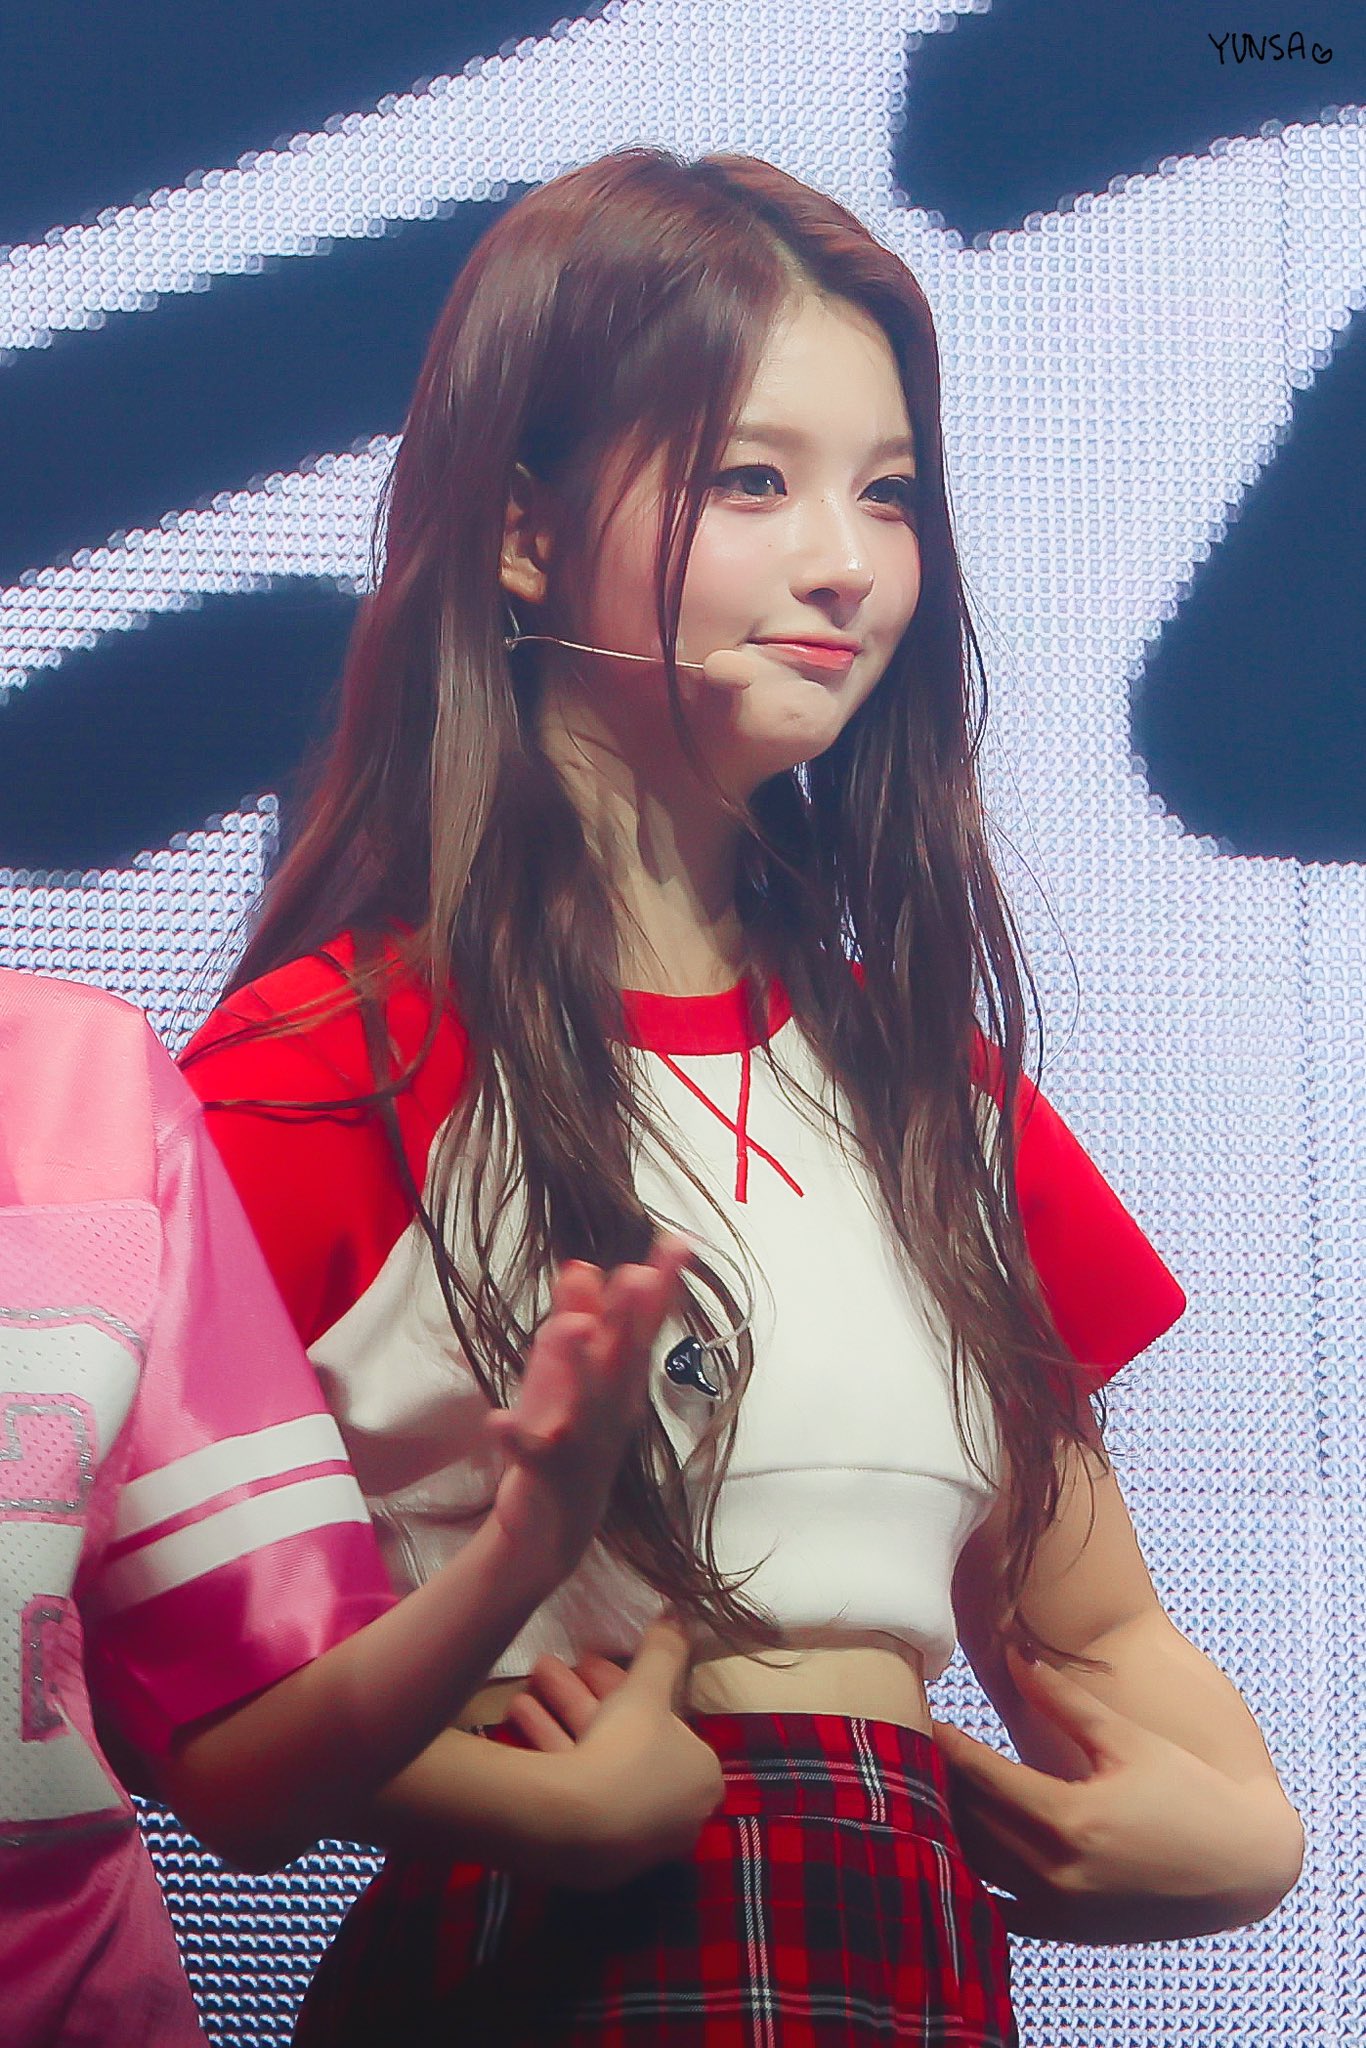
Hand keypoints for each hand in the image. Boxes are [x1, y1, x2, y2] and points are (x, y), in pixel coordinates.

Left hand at [485, 1235, 689, 1584]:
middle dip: (630, 1317)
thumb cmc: (565, 1435)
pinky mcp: (546, 1472)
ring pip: (585, 1400)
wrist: (552, 1527)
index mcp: (618, 1377)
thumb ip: (578, 1317)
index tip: (680, 1242)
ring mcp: (582, 1440)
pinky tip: (496, 1419)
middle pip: (623, 1356)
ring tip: (571, 1326)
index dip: (661, 1285)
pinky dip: (515, 1438)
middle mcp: (610, 1406)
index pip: (642, 1324)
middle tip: (639, 1274)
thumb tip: (581, 1263)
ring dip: (579, 1364)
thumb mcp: (568, 1371)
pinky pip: (531, 1453)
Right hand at [502, 1620, 723, 1888]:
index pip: (667, 1724)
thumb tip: (678, 1613)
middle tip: (553, 1666)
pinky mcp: (590, 1851)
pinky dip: (550, 1746)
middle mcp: (672, 1812)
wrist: (575, 1825)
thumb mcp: (646, 1688)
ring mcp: (630, 1837)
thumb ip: (663, 1652)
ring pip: (594, 1761)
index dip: (626, 1687)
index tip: (592, 1664)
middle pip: (625, 1741)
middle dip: (585, 1695)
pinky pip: (574, 1788)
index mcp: (700, 1777)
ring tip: (532, 1675)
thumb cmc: (626, 1750)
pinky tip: (518, 1713)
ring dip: (561, 1711)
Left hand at [934, 1649, 1303, 1942]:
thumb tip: (1015, 1654)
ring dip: (946, 1827)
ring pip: (975, 1866)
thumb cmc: (1186, 1789)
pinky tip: (953, 1845)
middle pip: (969, 1820)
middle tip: (905, 1743)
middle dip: (936, 1781)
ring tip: (921, 1787)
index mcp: (1070, 1817)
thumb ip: (1064, 1700)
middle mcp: (1057, 1870)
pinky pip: (997, 1909)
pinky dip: (971, 1878)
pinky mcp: (1068, 1930)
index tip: (916, 1716)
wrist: (1241, 1865)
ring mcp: (1060, 1909)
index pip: (980, 1776)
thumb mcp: (1126, 1739)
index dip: (943, 1744)